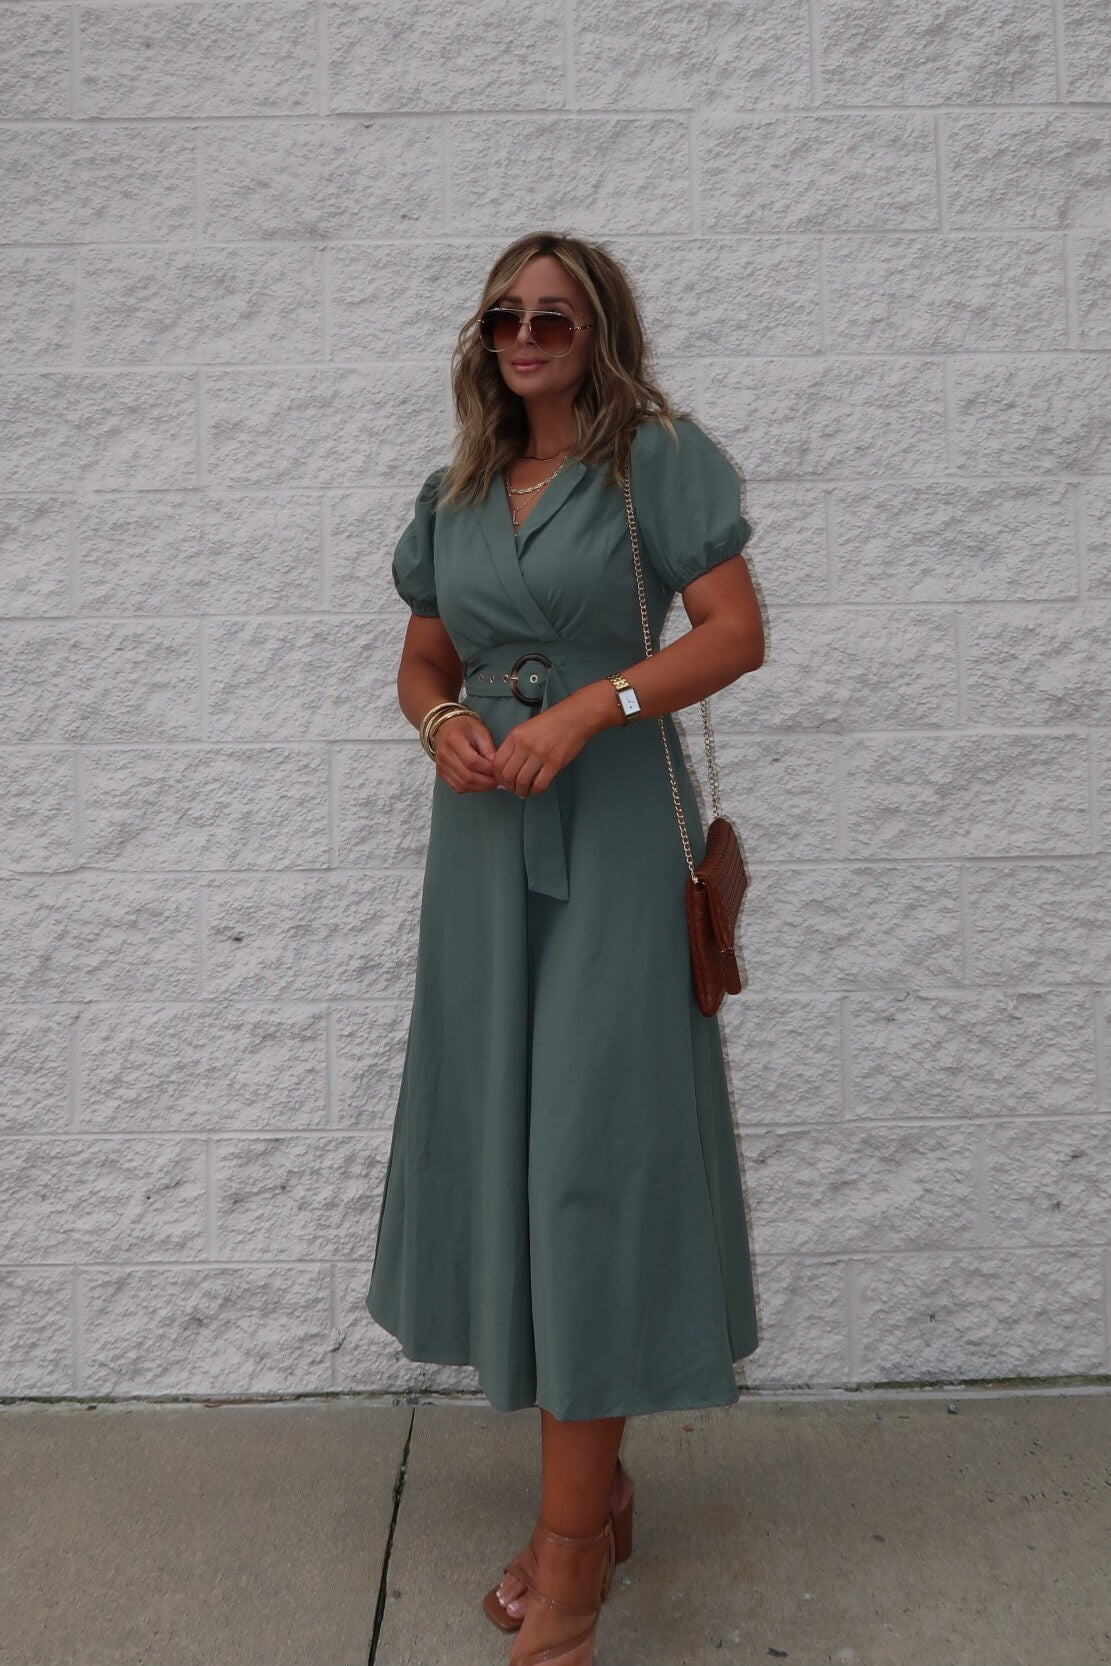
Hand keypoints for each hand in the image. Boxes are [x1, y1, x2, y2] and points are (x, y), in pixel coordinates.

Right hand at [433, 712, 498, 792]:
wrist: (446, 727)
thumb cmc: (466, 728)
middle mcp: (444, 754)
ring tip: (491, 783)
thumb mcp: (481, 732)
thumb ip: (489, 749)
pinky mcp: (441, 773)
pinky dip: (472, 789)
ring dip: (480, 787)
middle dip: (486, 782)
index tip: (499, 770)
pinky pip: (457, 787)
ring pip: (462, 785)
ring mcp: (441, 765)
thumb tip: (497, 768)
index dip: (488, 769)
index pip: (472, 761)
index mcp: (454, 739)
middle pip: (467, 776)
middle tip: (499, 780)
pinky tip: (481, 784)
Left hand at [491, 683, 617, 796]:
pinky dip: (536, 790)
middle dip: (509, 786)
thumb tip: (507, 768)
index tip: (503, 781)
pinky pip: (540, 784)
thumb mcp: (526, 729)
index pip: (497, 763)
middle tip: (514, 789)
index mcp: (515, 736)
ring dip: (522, 791)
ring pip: (522, 782)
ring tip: (525, 791)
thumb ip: (515, 746)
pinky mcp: (554, 762)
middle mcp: (525, 745)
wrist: (575, 717)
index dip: (498, 776)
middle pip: (507, 775)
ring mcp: (540, 754)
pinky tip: (537, 788)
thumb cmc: (552, 723)